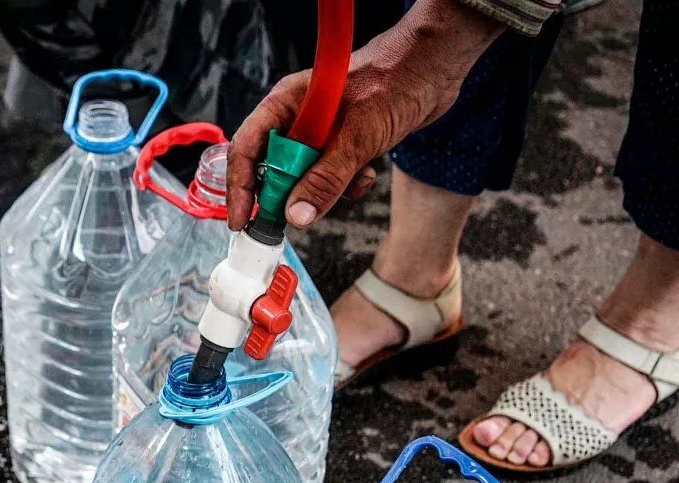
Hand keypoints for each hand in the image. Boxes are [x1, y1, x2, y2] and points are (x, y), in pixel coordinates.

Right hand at [226, 0, 504, 229]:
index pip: (247, 149)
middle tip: (296, 218)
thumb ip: (325, 179)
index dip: (240, 187)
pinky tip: (367, 173)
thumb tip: (296, 216)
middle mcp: (299, 119)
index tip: (242, 220)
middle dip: (287, 195)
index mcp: (287, 105)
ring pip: (305, 178)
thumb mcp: (358, 136)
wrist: (438, 67)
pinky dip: (348, 185)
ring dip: (326, 191)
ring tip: (352, 183)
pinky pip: (332, 178)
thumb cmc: (396, 80)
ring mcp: (322, 133)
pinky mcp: (344, 144)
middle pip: (273, 169)